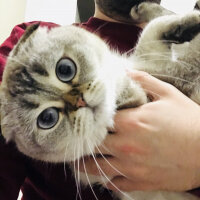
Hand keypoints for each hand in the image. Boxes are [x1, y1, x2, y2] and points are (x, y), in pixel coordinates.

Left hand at [79, 71, 199, 191]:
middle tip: (74, 140)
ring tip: (76, 161)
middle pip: (92, 145)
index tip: (80, 118)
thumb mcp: (167, 94)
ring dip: (84, 165)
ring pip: (97, 168)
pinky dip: (108, 180)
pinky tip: (105, 175)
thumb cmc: (188, 120)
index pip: (98, 120)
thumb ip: (142, 80)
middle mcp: (126, 145)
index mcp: (131, 122)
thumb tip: (124, 71)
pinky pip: (115, 184)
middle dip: (82, 142)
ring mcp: (132, 167)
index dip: (88, 119)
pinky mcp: (141, 182)